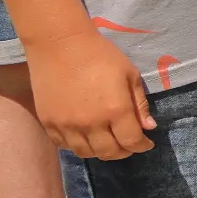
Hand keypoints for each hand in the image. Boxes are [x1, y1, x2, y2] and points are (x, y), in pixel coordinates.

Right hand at [31, 28, 155, 160]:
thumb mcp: (129, 75)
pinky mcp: (48, 123)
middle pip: (109, 152)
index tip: (146, 143)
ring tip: (108, 142)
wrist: (59, 44)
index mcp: (115, 110)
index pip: (131, 141)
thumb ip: (139, 104)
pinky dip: (78, 146)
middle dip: (123, 151)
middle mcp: (90, 123)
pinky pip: (65, 145)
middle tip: (128, 144)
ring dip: (101, 151)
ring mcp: (66, 125)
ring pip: (86, 153)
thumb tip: (148, 127)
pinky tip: (85, 137)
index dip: (142, 146)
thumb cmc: (100, 55)